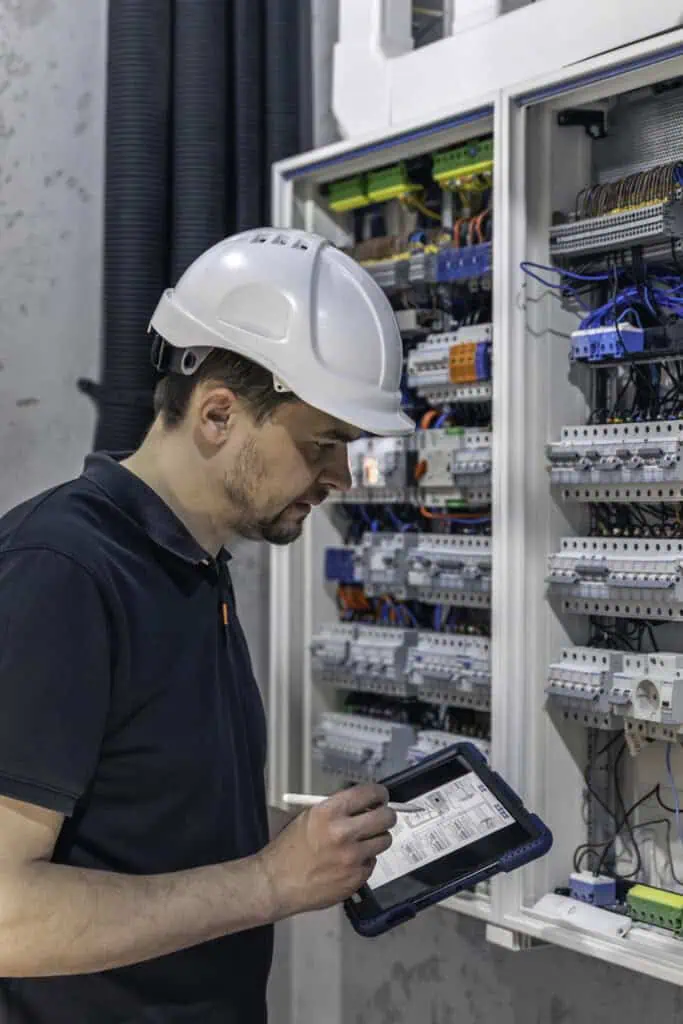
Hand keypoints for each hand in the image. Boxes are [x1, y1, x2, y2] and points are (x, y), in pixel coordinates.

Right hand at [257, 784, 395, 917]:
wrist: (277, 883)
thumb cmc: (289, 848)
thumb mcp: (308, 817)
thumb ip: (336, 810)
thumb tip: (362, 805)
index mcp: (329, 812)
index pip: (368, 793)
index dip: (379, 793)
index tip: (381, 796)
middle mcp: (344, 833)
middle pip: (385, 817)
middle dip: (387, 815)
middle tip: (382, 817)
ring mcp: (353, 857)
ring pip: (384, 840)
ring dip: (377, 838)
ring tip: (365, 841)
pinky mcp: (356, 878)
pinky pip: (372, 863)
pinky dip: (365, 861)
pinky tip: (350, 862)